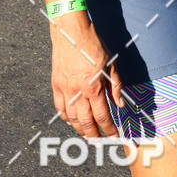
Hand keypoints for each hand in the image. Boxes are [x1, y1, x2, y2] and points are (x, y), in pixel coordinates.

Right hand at [50, 14, 123, 138]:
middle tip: (100, 143)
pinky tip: (71, 121)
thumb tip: (121, 104)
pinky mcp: (56, 85)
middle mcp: (78, 92)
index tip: (115, 136)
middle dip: (94, 136)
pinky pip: (60, 108)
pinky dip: (66, 118)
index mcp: (93, 87)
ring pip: (71, 119)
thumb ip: (115, 85)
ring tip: (87, 135)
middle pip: (86, 123)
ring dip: (80, 130)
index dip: (109, 129)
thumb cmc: (93, 45)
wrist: (70, 33)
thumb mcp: (111, 63)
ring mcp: (65, 90)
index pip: (103, 116)